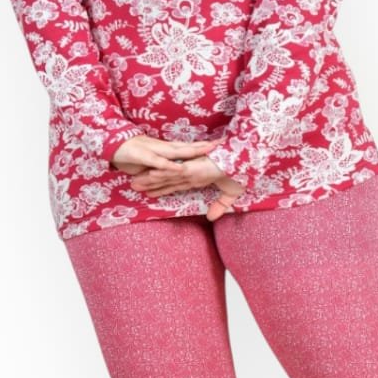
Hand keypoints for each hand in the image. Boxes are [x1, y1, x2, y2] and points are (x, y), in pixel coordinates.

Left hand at [111, 136, 247, 220]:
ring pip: (165, 176)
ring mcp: (189, 169)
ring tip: (134, 183)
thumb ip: (220, 205)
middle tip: (133, 186)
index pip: (175, 184)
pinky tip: (150, 174)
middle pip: (165, 180)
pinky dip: (162, 173)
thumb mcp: (230, 192)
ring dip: (149, 180)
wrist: (244, 160)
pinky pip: (173, 172)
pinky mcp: (192, 168)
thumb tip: (211, 218)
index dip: (161, 188)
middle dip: (149, 184)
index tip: (149, 192)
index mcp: (196, 177)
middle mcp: (190, 173)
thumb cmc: (239, 172)